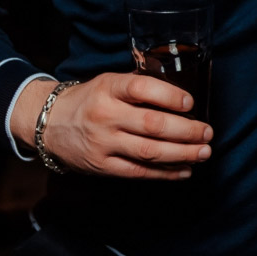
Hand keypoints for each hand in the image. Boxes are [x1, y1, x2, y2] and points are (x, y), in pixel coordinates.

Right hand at [18, 73, 212, 179]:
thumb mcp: (108, 82)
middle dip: (187, 131)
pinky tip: (185, 170)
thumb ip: (139, 87)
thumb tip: (182, 97)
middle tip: (208, 133)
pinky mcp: (103, 166)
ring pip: (149, 151)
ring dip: (183, 154)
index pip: (142, 88)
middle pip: (152, 125)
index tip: (191, 103)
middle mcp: (105, 115)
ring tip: (204, 152)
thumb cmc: (89, 100)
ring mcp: (103, 143)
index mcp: (108, 88)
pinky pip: (139, 172)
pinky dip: (166, 173)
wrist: (49, 124)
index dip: (170, 95)